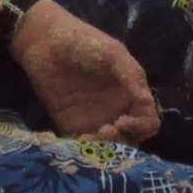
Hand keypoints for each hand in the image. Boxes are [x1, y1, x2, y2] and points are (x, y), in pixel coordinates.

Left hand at [10, 0, 162, 143]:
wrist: (44, 42)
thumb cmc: (84, 42)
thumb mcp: (113, 53)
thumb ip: (132, 76)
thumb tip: (147, 104)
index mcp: (131, 95)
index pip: (147, 121)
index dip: (141, 127)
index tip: (123, 122)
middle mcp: (116, 111)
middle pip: (131, 139)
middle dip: (123, 142)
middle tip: (106, 131)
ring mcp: (94, 120)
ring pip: (108, 147)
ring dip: (104, 148)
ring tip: (89, 137)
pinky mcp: (71, 126)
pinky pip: (83, 147)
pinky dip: (84, 150)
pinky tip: (77, 141)